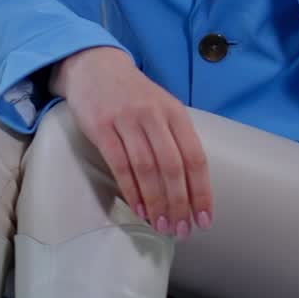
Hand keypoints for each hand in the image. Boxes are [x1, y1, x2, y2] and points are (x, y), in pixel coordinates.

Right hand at [50, 47, 212, 237]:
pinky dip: (131, 191)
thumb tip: (190, 187)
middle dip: (179, 204)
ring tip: (161, 226)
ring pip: (146, 170)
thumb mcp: (161, 106)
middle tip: (181, 230)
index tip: (203, 220)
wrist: (94, 66)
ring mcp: (127, 120)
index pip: (194, 157)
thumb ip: (175, 138)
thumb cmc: (133, 94)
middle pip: (172, 167)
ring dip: (155, 203)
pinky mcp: (102, 127)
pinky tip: (138, 209)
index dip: (201, 192)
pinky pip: (120, 166)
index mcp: (174, 112)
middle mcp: (153, 115)